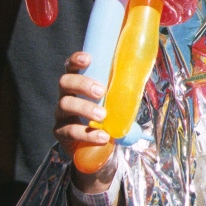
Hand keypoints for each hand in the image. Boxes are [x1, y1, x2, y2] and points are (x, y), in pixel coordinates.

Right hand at [53, 51, 112, 191]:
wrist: (95, 146)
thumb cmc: (105, 117)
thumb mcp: (113, 101)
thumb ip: (122, 90)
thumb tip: (144, 75)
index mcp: (78, 84)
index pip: (71, 67)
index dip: (76, 60)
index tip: (88, 59)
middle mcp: (66, 95)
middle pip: (65, 82)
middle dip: (83, 84)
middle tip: (101, 91)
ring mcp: (61, 114)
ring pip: (65, 105)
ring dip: (85, 108)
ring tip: (103, 116)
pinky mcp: (61, 132)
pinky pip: (69, 131)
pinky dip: (87, 134)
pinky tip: (102, 137)